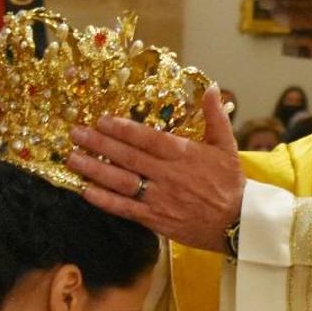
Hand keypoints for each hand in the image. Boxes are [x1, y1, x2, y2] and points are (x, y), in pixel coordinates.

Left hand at [67, 86, 244, 251]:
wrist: (239, 222)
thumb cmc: (232, 184)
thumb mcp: (227, 146)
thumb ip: (215, 116)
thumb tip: (211, 87)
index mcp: (184, 154)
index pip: (146, 138)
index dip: (122, 128)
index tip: (101, 120)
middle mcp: (168, 174)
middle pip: (127, 156)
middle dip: (98, 144)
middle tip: (75, 133)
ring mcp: (160, 197)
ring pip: (121, 181)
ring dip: (94, 169)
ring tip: (73, 158)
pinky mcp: (156, 219)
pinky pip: (125, 208)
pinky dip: (105, 200)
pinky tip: (86, 191)